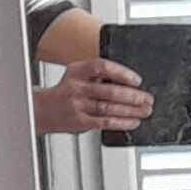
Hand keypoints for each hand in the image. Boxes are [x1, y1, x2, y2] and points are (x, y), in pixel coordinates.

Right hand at [32, 57, 152, 135]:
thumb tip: (127, 82)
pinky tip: (133, 122)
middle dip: (133, 96)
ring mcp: (78, 105)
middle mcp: (77, 87)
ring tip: (145, 111)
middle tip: (148, 99)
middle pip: (110, 90)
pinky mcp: (81, 122)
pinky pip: (105, 122)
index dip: (122, 72)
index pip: (102, 67)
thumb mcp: (76, 75)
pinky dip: (122, 122)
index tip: (137, 80)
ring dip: (131, 110)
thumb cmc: (65, 92)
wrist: (42, 110)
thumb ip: (97, 76)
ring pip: (110, 108)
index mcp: (77, 71)